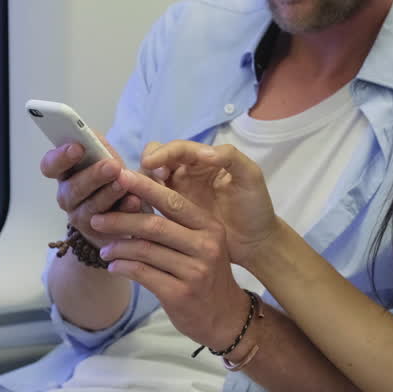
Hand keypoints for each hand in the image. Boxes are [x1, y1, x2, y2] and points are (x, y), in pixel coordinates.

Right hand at [40, 136, 141, 246]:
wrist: (121, 209)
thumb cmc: (110, 176)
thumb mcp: (104, 156)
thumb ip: (98, 145)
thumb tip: (93, 135)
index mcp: (64, 173)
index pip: (50, 166)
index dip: (60, 157)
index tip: (77, 147)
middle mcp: (67, 196)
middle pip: (73, 188)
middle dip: (94, 175)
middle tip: (112, 165)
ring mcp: (80, 216)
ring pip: (91, 206)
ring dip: (108, 193)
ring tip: (123, 182)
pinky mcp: (98, 232)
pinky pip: (110, 222)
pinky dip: (123, 210)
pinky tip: (134, 200)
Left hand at [92, 168, 253, 350]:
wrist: (225, 316)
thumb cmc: (206, 274)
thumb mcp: (201, 243)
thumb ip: (175, 223)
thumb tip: (134, 197)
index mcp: (210, 226)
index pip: (173, 201)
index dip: (144, 188)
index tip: (119, 176)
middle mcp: (205, 246)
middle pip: (154, 226)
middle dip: (120, 221)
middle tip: (96, 219)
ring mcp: (195, 271)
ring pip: (144, 250)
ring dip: (118, 248)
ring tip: (104, 249)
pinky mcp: (180, 294)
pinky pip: (143, 274)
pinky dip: (123, 268)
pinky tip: (114, 267)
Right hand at [139, 140, 278, 267]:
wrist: (256, 243)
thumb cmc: (256, 207)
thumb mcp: (251, 178)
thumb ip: (231, 157)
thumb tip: (204, 151)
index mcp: (204, 160)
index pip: (178, 149)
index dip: (162, 153)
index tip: (151, 163)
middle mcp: (186, 173)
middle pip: (157, 160)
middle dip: (147, 166)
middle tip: (147, 180)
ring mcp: (177, 194)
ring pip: (149, 181)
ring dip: (140, 184)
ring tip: (137, 197)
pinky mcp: (171, 215)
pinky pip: (150, 204)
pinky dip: (140, 203)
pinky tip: (136, 211)